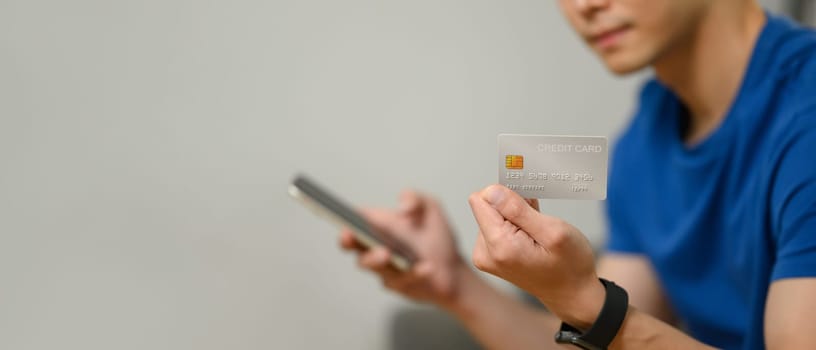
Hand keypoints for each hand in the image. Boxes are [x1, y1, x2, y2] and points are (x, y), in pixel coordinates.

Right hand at [339, 190, 468, 307]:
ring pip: (373, 266)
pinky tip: (426, 267)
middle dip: (349, 242)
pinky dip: (415, 273)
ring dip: (377, 259)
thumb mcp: (430, 208)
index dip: (345, 221)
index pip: (354, 222)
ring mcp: (385, 268)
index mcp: (380, 226)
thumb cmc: (437, 238)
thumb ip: (416, 198)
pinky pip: (402, 280)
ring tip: (388, 253)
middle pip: (354, 247)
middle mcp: (378, 247)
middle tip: (351, 236)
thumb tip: (402, 207)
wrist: (454, 268)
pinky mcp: (398, 285)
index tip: (344, 221)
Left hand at [468, 184, 604, 328]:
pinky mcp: (490, 254)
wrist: (571, 292)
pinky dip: (514, 224)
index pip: (481, 199)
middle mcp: (485, 252)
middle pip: (486, 206)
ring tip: (536, 231)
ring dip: (515, 216)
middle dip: (512, 207)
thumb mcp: (553, 232)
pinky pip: (495, 225)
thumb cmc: (569, 265)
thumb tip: (491, 191)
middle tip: (537, 221)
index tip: (528, 206)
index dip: (506, 195)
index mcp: (498, 246)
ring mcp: (485, 255)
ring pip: (492, 214)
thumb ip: (518, 210)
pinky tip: (530, 236)